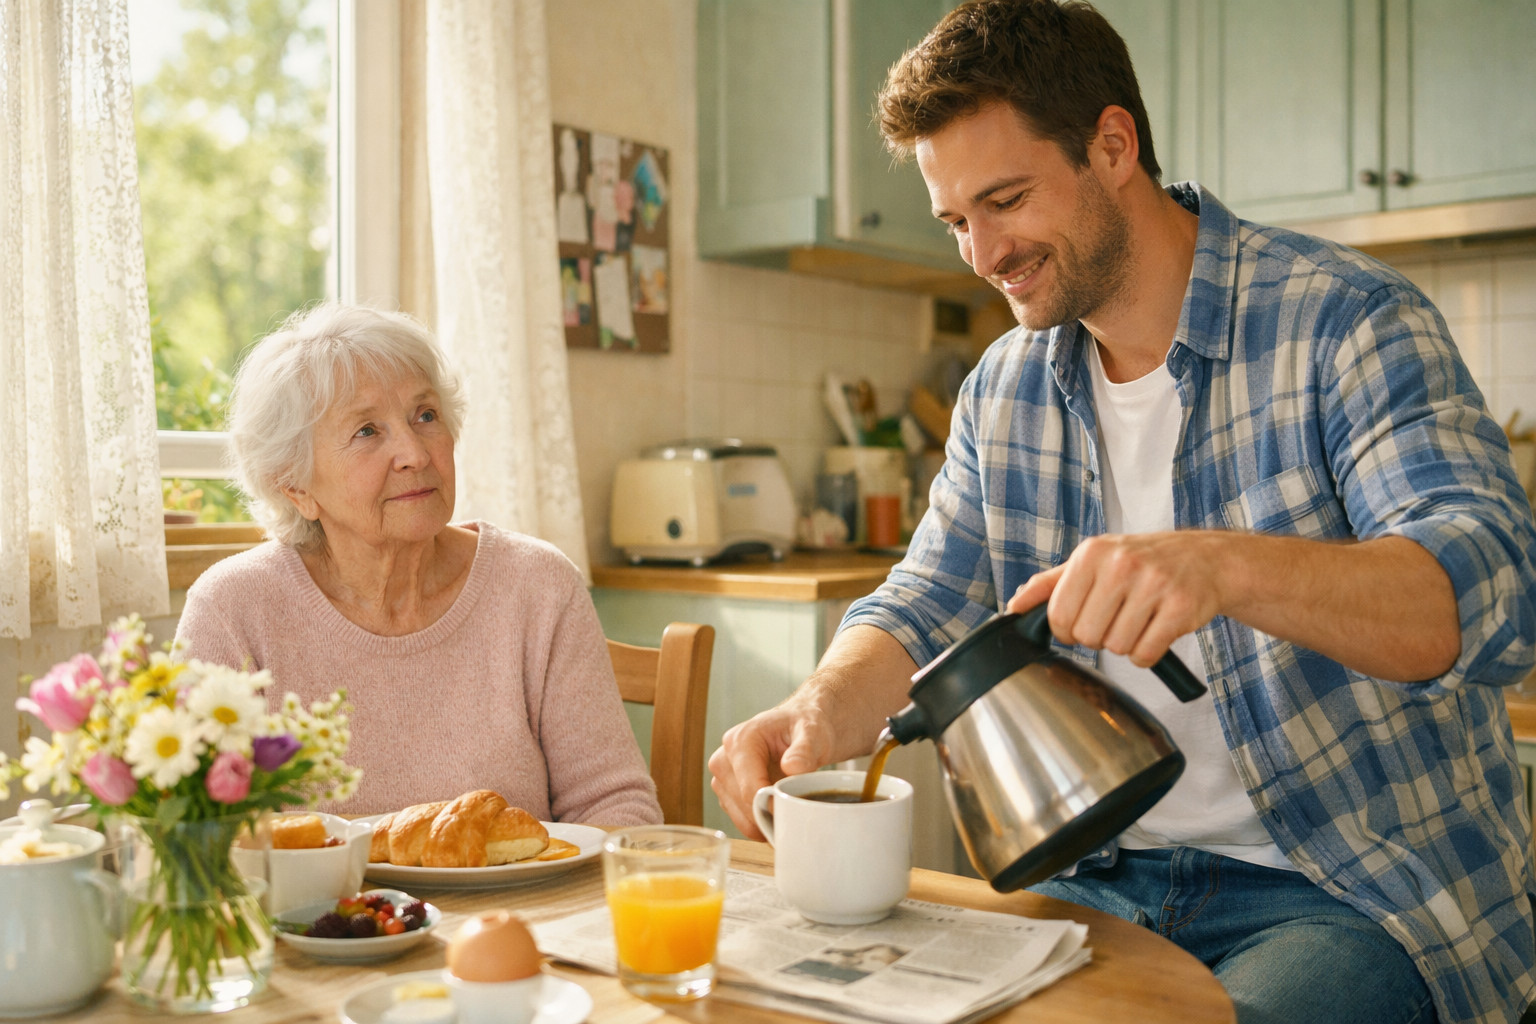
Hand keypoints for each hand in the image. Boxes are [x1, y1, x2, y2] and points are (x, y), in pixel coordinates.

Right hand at [708, 697, 835, 839]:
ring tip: (791, 808)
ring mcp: (722, 777)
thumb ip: (804, 750)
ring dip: (766, 821)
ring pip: (741, 816)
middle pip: (744, 805)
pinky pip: (741, 819)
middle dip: (772, 814)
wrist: (798, 726)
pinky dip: (761, 823)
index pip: (749, 789)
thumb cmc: (803, 726)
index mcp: (739, 741)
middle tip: (799, 811)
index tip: (795, 811)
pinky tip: (779, 812)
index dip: (773, 806)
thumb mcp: (812, 732)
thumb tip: (792, 768)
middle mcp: (723, 759)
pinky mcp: (726, 791)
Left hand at [1005, 531, 1228, 666]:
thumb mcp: (1093, 561)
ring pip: (1116, 647)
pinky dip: (1147, 654)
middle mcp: (1121, 564)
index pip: (1058, 615)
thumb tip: (1014, 606)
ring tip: (1139, 619)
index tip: (1081, 623)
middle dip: (1098, 637)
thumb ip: (1050, 584)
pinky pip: (1145, 655)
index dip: (1066, 631)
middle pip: (1086, 636)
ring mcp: (1154, 585)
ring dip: (1125, 644)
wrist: (1205, 559)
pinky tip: (1155, 630)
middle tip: (1116, 618)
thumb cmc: (1142, 561)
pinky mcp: (1181, 607)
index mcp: (1092, 553)